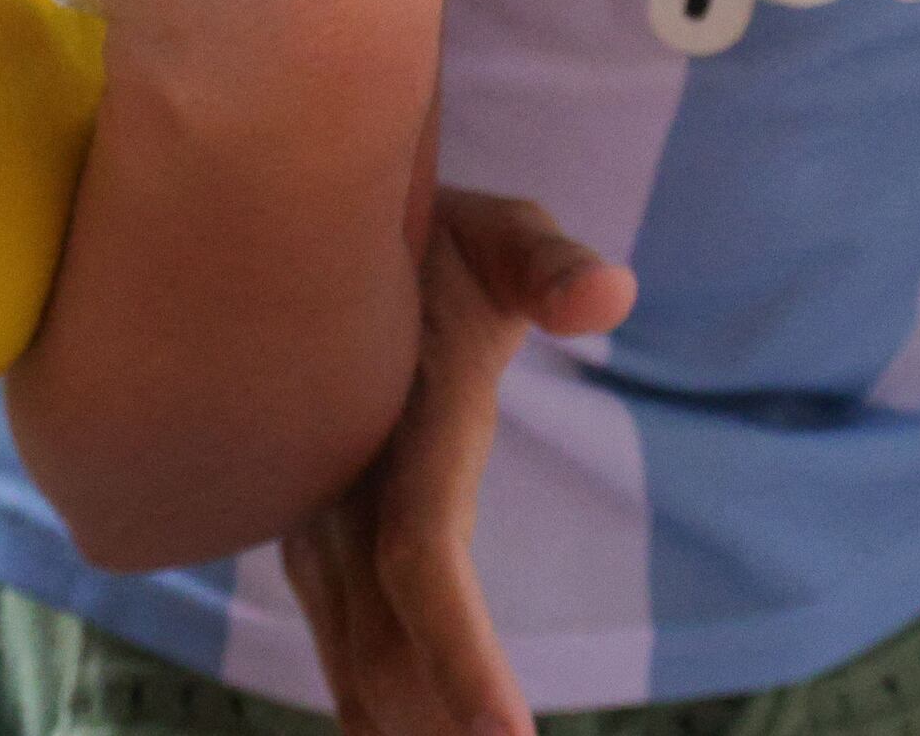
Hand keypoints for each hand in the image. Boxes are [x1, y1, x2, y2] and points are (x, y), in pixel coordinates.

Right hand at [282, 192, 635, 735]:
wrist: (313, 236)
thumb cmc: (436, 239)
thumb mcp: (501, 233)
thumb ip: (552, 267)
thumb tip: (610, 295)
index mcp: (400, 430)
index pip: (423, 560)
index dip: (460, 655)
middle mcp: (337, 494)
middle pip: (387, 648)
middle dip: (443, 726)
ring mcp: (311, 527)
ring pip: (358, 662)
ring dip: (408, 728)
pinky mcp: (308, 543)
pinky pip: (345, 646)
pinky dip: (380, 711)